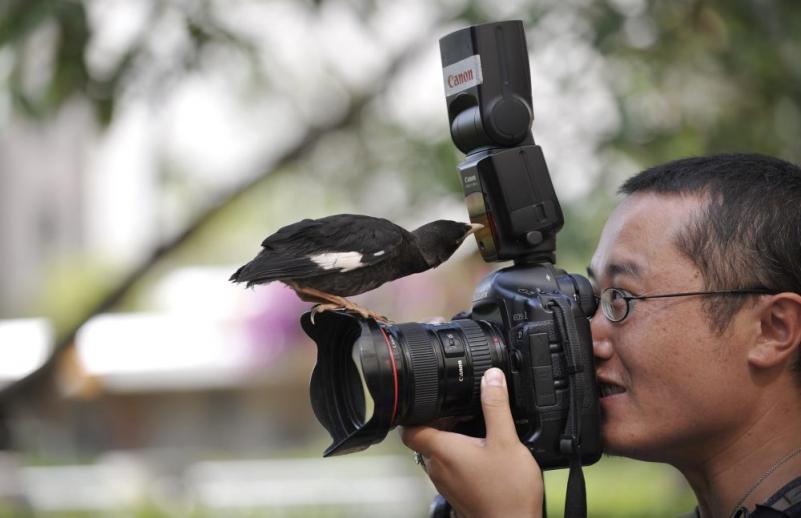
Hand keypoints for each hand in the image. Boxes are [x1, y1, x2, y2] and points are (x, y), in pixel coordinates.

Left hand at [400, 368, 542, 517]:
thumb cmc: (507, 493)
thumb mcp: (506, 441)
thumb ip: (496, 406)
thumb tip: (491, 378)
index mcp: (442, 451)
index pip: (409, 429)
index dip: (414, 411)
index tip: (428, 400)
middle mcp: (437, 468)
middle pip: (425, 437)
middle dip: (440, 420)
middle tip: (462, 410)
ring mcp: (445, 482)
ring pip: (437, 452)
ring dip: (451, 438)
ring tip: (475, 428)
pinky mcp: (456, 492)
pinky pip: (450, 466)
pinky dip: (460, 454)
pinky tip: (483, 452)